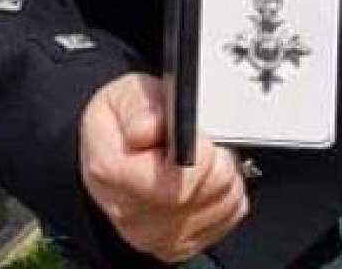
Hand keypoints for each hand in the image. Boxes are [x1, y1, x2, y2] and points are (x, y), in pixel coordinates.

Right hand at [79, 72, 249, 262]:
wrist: (114, 152)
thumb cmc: (123, 122)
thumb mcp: (124, 95)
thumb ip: (138, 107)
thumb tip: (148, 130)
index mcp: (111, 173)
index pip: (177, 182)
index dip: (200, 153)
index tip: (199, 135)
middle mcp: (129, 214)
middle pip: (209, 191)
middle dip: (218, 159)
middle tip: (205, 143)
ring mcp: (153, 236)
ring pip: (225, 204)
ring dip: (225, 176)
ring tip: (204, 160)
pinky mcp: (177, 246)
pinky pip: (230, 216)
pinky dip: (227, 195)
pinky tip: (206, 179)